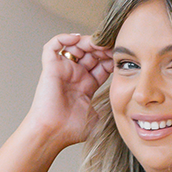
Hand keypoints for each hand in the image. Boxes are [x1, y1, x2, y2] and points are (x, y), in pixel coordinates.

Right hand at [26, 34, 112, 149]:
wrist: (53, 133)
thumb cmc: (71, 130)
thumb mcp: (97, 117)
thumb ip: (107, 108)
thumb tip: (121, 104)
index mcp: (87, 85)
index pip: (101, 64)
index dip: (110, 58)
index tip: (120, 56)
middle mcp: (75, 75)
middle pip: (90, 52)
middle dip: (101, 47)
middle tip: (111, 46)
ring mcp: (62, 70)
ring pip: (75, 45)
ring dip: (87, 41)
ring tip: (97, 43)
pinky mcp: (50, 67)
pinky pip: (54, 45)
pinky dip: (64, 38)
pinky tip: (77, 39)